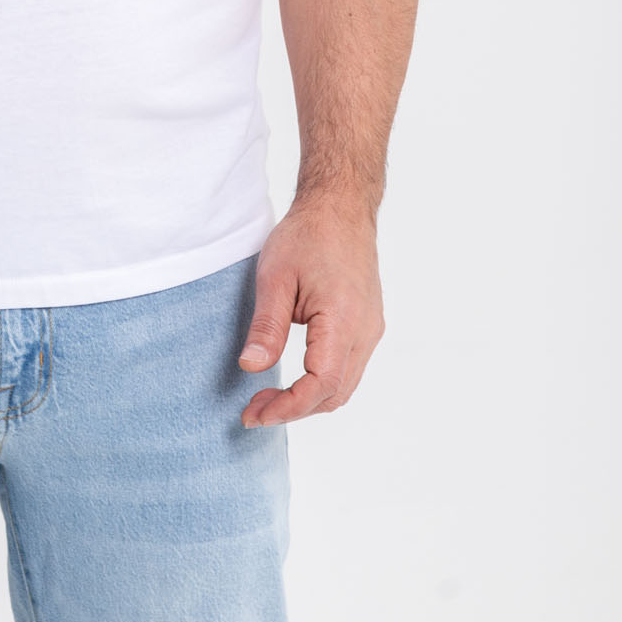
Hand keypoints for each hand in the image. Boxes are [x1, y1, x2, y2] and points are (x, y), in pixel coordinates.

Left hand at [237, 195, 384, 427]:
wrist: (341, 206)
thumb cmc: (308, 234)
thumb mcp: (275, 276)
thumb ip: (267, 326)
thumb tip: (251, 368)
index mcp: (343, 320)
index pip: (321, 385)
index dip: (287, 408)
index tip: (255, 415)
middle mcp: (365, 331)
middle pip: (334, 394)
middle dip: (294, 410)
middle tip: (254, 410)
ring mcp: (370, 330)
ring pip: (344, 386)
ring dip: (308, 400)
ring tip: (269, 398)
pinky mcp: (367, 325)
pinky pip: (348, 368)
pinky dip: (321, 383)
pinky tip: (294, 378)